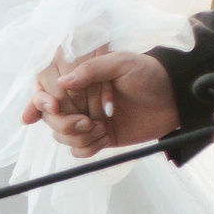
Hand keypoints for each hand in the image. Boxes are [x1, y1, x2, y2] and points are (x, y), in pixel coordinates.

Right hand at [25, 51, 180, 156]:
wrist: (174, 100)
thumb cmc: (149, 75)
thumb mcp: (122, 63)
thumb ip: (92, 70)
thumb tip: (64, 82)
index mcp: (78, 79)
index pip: (44, 89)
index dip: (39, 100)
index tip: (52, 106)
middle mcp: (77, 100)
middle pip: (49, 118)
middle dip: (63, 123)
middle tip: (86, 121)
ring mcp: (85, 119)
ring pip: (61, 136)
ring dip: (77, 136)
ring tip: (101, 128)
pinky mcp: (97, 138)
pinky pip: (78, 151)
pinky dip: (88, 147)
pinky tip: (105, 137)